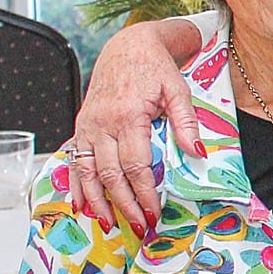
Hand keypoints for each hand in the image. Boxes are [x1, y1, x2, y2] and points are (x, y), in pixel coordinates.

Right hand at [68, 20, 203, 231]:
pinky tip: (81, 205)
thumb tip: (197, 153)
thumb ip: (186, 122)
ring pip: (87, 172)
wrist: (128, 47)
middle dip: (125, 204)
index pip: (136, 165)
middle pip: (111, 174)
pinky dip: (76, 185)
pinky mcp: (81, 126)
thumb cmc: (156, 68)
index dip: (145, 192)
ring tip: (111, 224)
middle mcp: (103, 123)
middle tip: (140, 226)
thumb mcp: (178, 90)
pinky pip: (74, 160)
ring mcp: (88, 126)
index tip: (155, 212)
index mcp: (129, 116)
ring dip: (98, 201)